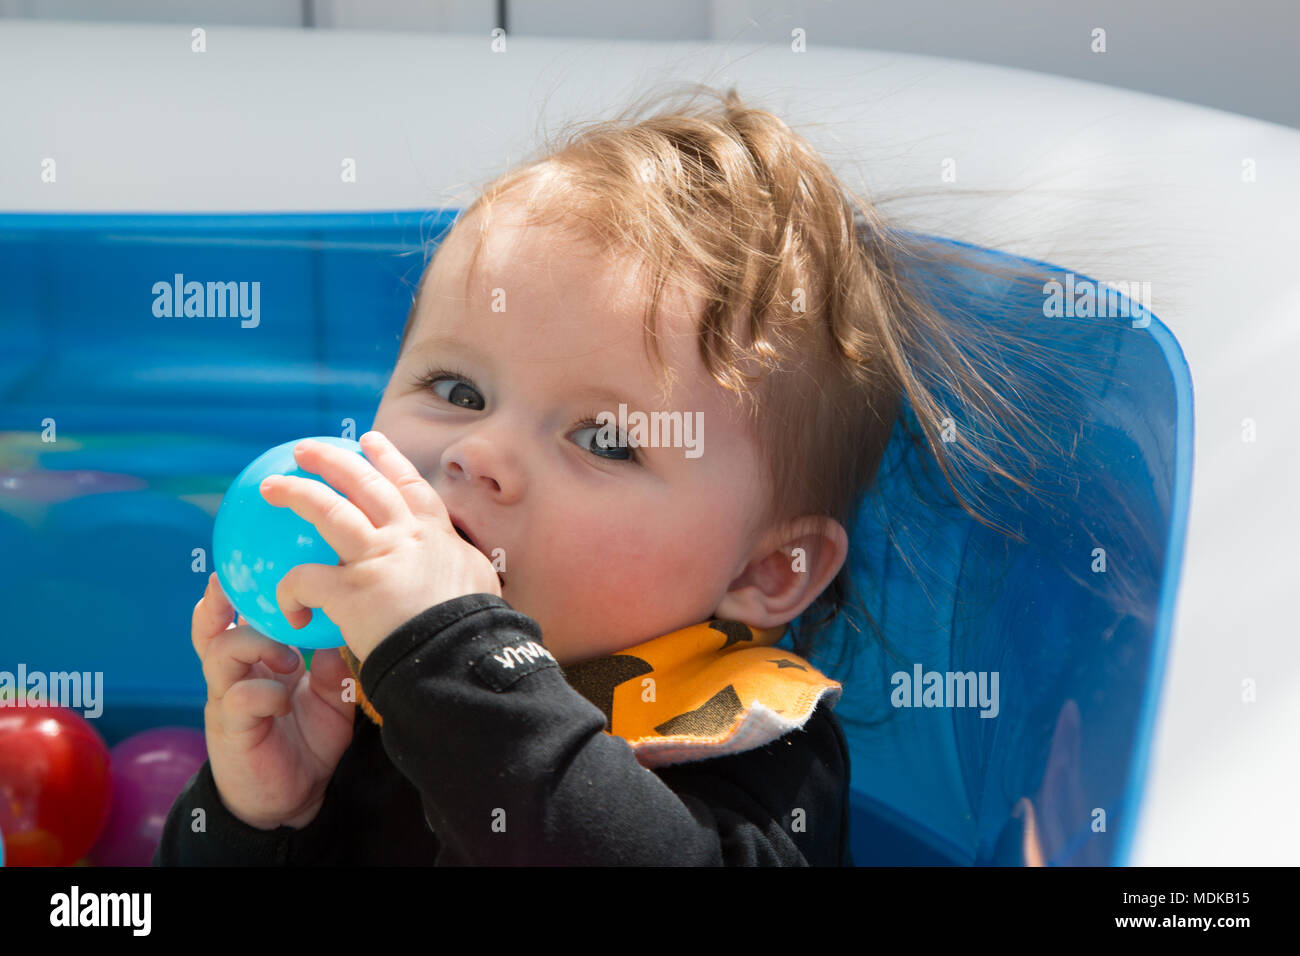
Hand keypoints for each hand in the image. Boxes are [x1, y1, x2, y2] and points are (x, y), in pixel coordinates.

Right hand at [193, 573, 354, 830]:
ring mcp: (229, 702)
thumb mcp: (332, 700)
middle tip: (239, 587)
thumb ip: (334, 668)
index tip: (249, 562)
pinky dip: (264, 691)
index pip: (239, 619)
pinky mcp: (232, 730)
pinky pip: (239, 698)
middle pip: (214, 629)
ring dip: (255, 645)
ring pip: (221, 654)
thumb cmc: (308, 744)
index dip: (237, 592)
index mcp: (258, 664)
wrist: (293, 801)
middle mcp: (237, 676)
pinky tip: (284, 699)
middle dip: (223, 603)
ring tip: (288, 658)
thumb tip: (341, 635)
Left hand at [258, 430, 501, 665]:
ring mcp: (377, 557)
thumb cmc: (472, 629)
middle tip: (305, 450)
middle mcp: (405, 535)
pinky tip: (288, 607)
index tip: (370, 441)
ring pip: (328, 510)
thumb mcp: (475, 581)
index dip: (388, 459)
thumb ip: (455, 565)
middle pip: (363, 484)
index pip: (409, 486)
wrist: (461, 657)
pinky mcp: (350, 590)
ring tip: (271, 486)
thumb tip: (454, 565)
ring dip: (297, 493)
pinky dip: (290, 591)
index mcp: (436, 534)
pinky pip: (305, 579)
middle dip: (332, 460)